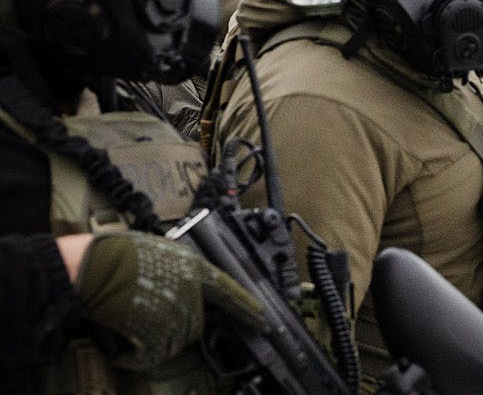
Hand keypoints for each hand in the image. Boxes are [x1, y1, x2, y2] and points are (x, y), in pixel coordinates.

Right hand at [76, 231, 265, 369]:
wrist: (94, 266)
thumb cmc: (118, 254)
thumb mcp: (162, 251)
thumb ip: (181, 271)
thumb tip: (187, 286)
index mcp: (195, 267)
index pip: (230, 291)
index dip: (247, 307)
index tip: (264, 320)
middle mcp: (192, 291)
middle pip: (197, 323)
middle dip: (176, 326)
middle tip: (149, 316)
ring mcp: (177, 312)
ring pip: (177, 339)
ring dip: (157, 340)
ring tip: (132, 325)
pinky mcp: (159, 332)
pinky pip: (154, 355)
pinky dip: (138, 356)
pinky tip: (125, 350)